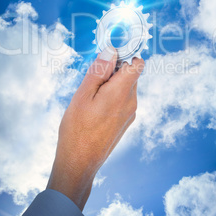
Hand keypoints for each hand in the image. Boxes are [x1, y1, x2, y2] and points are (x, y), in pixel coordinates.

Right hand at [47, 47, 143, 210]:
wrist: (80, 163)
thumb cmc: (77, 129)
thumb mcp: (82, 95)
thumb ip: (99, 71)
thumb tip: (111, 51)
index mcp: (122, 92)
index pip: (138, 64)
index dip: (126, 55)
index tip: (108, 57)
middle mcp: (131, 102)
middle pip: (130, 74)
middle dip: (114, 70)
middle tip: (92, 79)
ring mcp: (130, 113)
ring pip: (126, 87)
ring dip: (112, 84)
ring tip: (91, 97)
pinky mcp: (126, 122)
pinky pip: (123, 100)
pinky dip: (112, 96)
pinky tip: (95, 108)